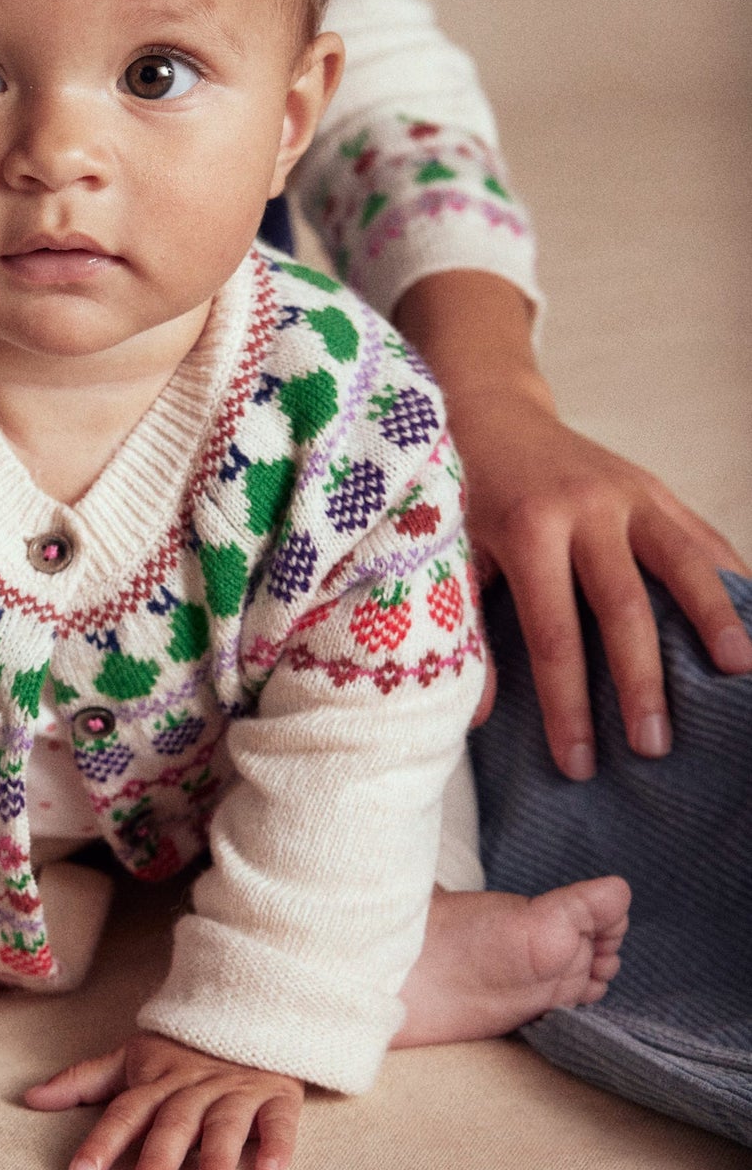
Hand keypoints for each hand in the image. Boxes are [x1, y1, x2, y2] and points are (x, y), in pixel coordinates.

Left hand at [24, 1032, 302, 1169]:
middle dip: (158, 1155)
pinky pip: (279, 1118)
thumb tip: (30, 1098)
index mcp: (157, 1079)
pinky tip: (271, 1169)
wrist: (247, 1006)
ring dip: (218, 1156)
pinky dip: (277, 1142)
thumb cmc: (182, 1048)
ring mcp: (237, 1089)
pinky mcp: (276, 1093)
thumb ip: (85, 1080)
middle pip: (174, 1120)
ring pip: (226, 1122)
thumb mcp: (132, 1058)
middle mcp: (195, 1085)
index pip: (125, 1111)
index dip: (103, 1140)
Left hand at [452, 382, 751, 776]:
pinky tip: (751, 618)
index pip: (552, 632)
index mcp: (526, 528)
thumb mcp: (447, 549)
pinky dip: (729, 577)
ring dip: (714, 619)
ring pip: (681, 562)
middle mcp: (584, 508)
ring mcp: (627, 492)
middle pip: (624, 606)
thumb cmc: (464, 488)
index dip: (567, 703)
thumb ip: (466, 624)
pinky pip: (700, 535)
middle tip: (655, 747)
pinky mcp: (653, 487)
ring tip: (740, 671)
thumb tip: (480, 715)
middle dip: (641, 682)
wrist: (488, 407)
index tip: (577, 763)